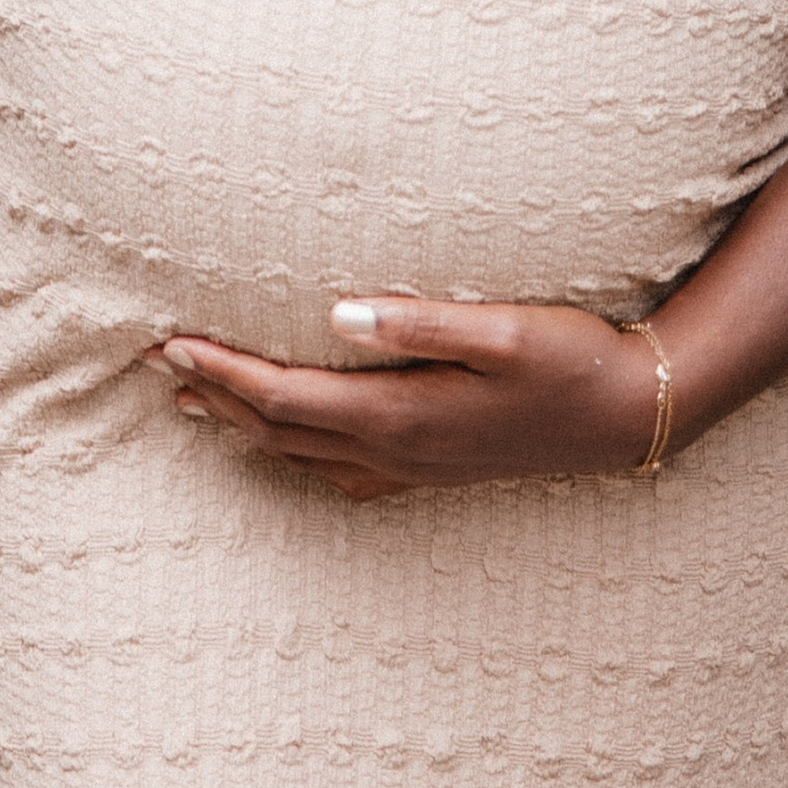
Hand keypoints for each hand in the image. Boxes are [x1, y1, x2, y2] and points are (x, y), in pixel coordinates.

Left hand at [151, 296, 666, 499]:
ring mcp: (414, 469)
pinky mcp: (433, 469)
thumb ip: (418, 323)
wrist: (629, 417)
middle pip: (279, 432)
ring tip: (196, 402)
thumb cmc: (571, 358)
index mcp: (402, 414)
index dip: (225, 371)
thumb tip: (338, 314)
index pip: (287, 396)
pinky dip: (293, 454)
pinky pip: (339, 473)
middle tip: (157, 365)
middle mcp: (397, 451)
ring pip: (302, 456)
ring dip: (244, 427)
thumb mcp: (502, 329)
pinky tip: (289, 443)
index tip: (172, 343)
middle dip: (216, 396)